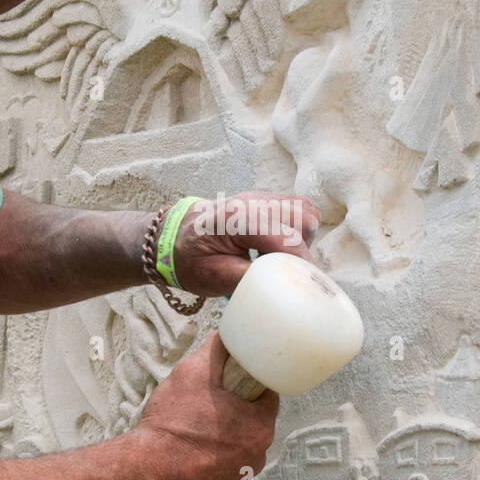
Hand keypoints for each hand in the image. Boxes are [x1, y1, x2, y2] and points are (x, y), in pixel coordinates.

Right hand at [130, 333, 278, 479]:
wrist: (144, 473)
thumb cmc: (171, 424)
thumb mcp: (192, 372)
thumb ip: (215, 350)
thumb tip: (225, 337)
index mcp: (260, 426)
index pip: (267, 396)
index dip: (249, 385)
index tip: (232, 383)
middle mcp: (258, 457)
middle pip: (253, 424)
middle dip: (235, 413)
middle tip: (208, 405)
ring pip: (238, 449)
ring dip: (224, 440)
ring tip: (196, 431)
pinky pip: (223, 473)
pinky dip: (211, 464)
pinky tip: (191, 455)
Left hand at [171, 191, 319, 296]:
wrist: (173, 237)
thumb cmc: (190, 259)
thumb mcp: (214, 277)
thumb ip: (249, 278)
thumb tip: (281, 283)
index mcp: (238, 218)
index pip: (287, 238)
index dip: (302, 262)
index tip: (306, 283)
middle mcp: (253, 200)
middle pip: (303, 218)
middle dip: (303, 247)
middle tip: (285, 268)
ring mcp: (260, 196)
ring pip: (303, 211)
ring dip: (301, 236)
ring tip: (278, 256)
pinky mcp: (264, 199)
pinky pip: (295, 209)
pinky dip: (295, 228)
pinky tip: (275, 246)